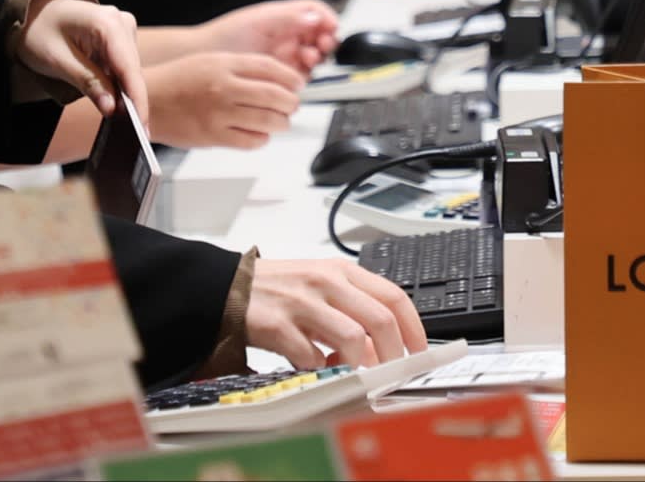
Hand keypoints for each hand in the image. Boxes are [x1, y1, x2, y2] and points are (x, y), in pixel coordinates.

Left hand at [21, 0, 149, 124]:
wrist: (29, 13)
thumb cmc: (37, 32)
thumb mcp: (57, 61)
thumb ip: (88, 82)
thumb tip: (112, 108)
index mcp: (107, 23)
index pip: (129, 67)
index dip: (137, 99)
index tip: (142, 126)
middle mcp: (121, 22)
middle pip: (133, 70)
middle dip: (132, 101)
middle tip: (132, 133)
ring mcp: (121, 28)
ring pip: (130, 70)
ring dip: (124, 94)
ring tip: (123, 122)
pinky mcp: (118, 38)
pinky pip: (122, 66)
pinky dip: (117, 84)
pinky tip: (113, 101)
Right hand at [146, 52, 303, 148]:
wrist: (147, 100)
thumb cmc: (177, 80)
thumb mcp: (212, 61)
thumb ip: (243, 68)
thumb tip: (276, 79)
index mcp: (224, 64)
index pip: (271, 68)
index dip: (291, 77)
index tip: (298, 84)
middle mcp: (223, 87)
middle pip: (275, 95)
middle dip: (291, 103)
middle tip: (292, 105)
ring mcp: (219, 113)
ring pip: (267, 120)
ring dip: (281, 122)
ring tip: (280, 121)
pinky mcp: (213, 136)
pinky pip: (250, 141)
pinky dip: (262, 139)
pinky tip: (260, 134)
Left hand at [198, 0, 340, 73]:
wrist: (204, 60)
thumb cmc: (225, 36)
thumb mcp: (259, 22)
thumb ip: (288, 19)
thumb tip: (315, 18)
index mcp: (283, 17)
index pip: (315, 12)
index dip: (327, 17)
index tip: (332, 27)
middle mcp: (287, 34)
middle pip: (319, 33)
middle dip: (327, 38)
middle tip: (324, 45)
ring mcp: (285, 54)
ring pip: (314, 54)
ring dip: (318, 55)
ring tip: (309, 57)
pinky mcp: (281, 74)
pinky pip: (303, 74)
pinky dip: (307, 73)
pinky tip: (300, 72)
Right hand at [244, 259, 428, 368]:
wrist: (224, 287)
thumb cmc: (277, 289)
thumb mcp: (321, 289)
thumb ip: (353, 312)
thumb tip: (379, 350)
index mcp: (342, 271)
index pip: (394, 295)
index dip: (413, 327)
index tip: (419, 350)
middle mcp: (327, 282)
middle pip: (380, 319)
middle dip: (393, 352)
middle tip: (392, 371)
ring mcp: (303, 302)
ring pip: (352, 338)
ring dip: (358, 364)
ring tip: (352, 373)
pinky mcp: (278, 325)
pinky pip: (312, 356)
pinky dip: (320, 369)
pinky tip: (315, 368)